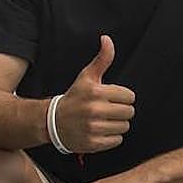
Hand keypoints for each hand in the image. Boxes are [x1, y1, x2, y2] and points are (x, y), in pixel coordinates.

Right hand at [55, 35, 134, 153]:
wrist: (53, 122)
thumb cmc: (74, 97)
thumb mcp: (87, 77)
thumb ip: (102, 59)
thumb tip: (107, 39)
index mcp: (96, 92)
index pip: (130, 96)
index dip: (123, 97)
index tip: (112, 98)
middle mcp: (95, 110)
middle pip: (129, 112)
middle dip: (121, 111)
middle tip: (109, 110)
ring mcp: (94, 128)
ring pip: (124, 127)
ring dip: (117, 124)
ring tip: (104, 121)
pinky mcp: (93, 143)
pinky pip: (117, 140)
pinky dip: (112, 137)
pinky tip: (101, 131)